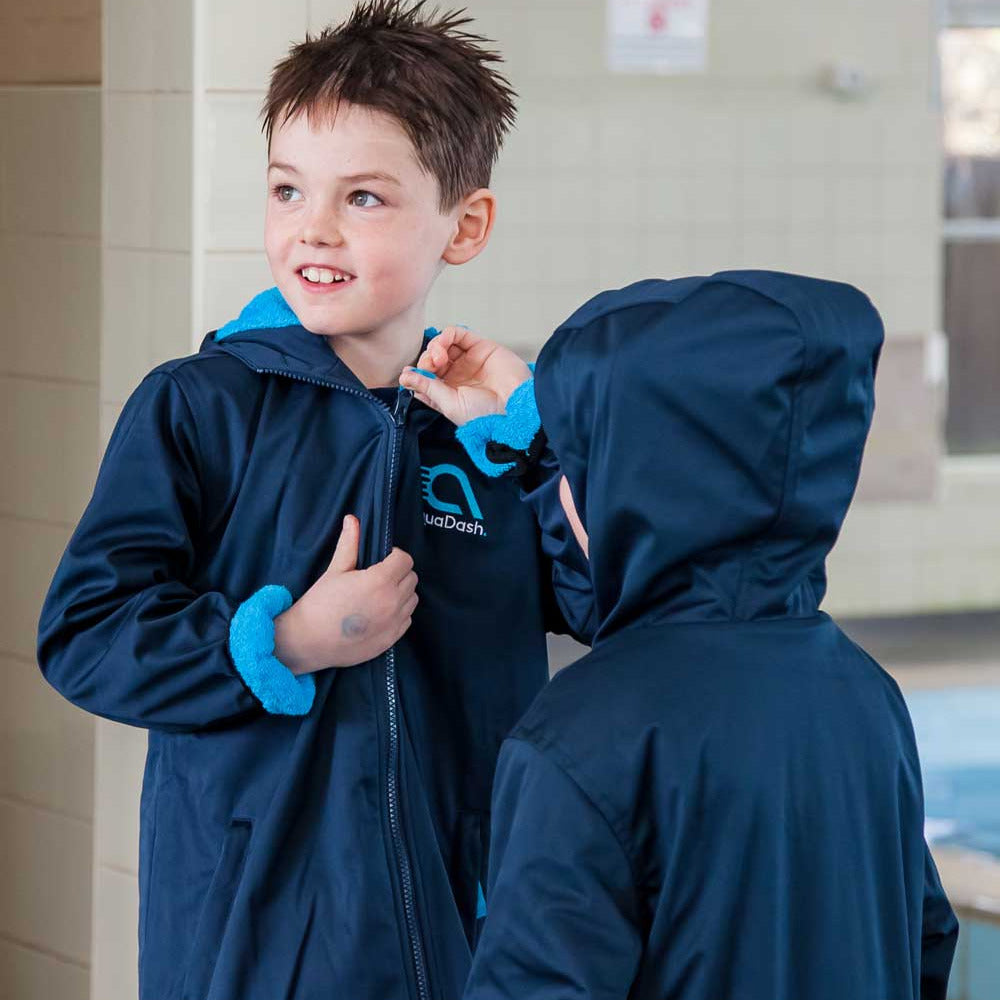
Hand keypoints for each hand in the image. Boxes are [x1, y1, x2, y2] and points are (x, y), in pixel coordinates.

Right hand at [273, 515, 417, 673]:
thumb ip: (349, 544)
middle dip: (399, 573)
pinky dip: (399, 612)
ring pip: (412, 599)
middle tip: (380, 576)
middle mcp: (392, 602)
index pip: (405, 560)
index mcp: (379, 581)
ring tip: (380, 594)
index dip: (395, 556)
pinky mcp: (392, 639)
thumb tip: (352, 520)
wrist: (308, 641)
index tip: (383, 559)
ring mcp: (394, 623)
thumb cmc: (319, 603)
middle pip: (411, 578)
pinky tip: (380, 612)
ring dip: (401, 592)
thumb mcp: (335, 570)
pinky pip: (407, 619)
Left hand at [398, 325, 531, 425]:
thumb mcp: (449, 404)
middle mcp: (456, 376)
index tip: (411, 374)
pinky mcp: (480, 347)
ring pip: (442, 345)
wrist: (515, 407)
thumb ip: (427, 387)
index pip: (424, 378)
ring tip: (439, 356)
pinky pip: (458, 335)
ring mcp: (468, 361)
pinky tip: (445, 343)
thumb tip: (404, 376)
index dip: (415, 373)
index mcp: (447, 394)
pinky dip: (447, 335)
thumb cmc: (486, 414)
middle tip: (431, 365)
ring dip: (435, 346)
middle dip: (426, 359)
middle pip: (431, 359)